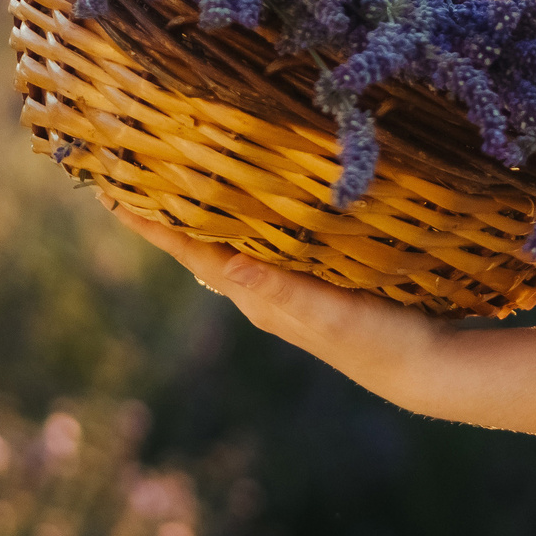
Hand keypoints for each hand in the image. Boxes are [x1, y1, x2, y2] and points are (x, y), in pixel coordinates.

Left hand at [106, 199, 453, 413]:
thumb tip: (225, 264)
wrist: (421, 366)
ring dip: (203, 213)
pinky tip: (250, 199)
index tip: (113, 196)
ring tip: (178, 176)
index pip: (193, 255)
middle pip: (201, 246)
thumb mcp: (330, 314)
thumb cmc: (378, 339)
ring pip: (230, 243)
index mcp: (258, 299)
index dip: (154, 227)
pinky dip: (245, 218)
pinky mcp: (313, 281)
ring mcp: (287, 288)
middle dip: (168, 212)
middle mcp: (262, 293)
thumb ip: (280, 290)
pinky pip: (264, 242)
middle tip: (136, 170)